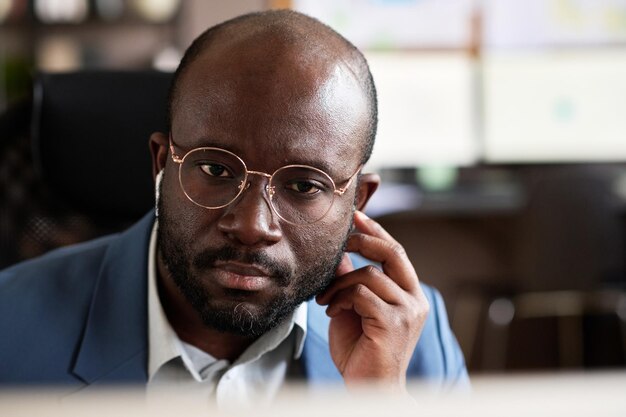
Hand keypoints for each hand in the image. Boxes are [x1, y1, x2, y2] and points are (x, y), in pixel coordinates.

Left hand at [315, 211, 428, 392]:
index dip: (376, 232)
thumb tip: (341, 254)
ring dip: (339, 283)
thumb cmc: (362, 352)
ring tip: (325, 299)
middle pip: (392, 253)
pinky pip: (361, 295)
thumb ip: (352, 282)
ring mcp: (407, 312)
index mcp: (409, 295)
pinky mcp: (393, 324)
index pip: (395, 253)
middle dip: (363, 240)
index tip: (356, 216)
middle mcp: (415, 300)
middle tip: (340, 240)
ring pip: (369, 275)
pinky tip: (331, 311)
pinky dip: (340, 299)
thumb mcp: (354, 309)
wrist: (369, 388)